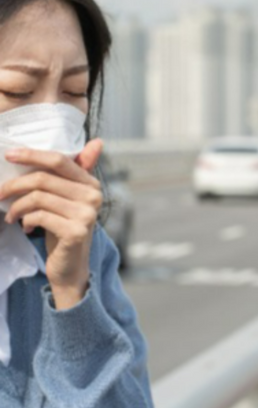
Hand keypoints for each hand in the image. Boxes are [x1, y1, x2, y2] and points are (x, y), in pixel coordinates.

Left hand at [0, 139, 103, 309]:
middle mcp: (93, 196)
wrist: (71, 266)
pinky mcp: (76, 231)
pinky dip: (26, 221)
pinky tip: (26, 227)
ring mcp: (87, 214)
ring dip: (17, 207)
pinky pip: (39, 216)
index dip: (32, 154)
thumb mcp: (70, 198)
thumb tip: (97, 142)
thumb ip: (78, 171)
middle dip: (14, 185)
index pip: (60, 160)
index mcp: (91, 184)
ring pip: (38, 197)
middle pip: (43, 179)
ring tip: (12, 215)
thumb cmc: (64, 227)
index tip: (9, 155)